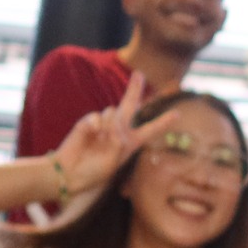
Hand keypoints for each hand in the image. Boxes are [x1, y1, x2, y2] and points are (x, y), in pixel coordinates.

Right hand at [51, 74, 162, 193]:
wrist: (69, 174)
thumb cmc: (93, 172)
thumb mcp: (113, 161)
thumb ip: (118, 140)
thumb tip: (114, 120)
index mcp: (130, 143)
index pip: (150, 130)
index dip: (163, 122)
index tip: (178, 114)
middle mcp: (119, 130)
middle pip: (130, 106)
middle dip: (134, 89)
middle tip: (138, 73)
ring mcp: (103, 124)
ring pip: (113, 112)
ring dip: (109, 126)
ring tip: (99, 142)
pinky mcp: (88, 122)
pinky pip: (98, 116)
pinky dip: (96, 125)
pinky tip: (92, 135)